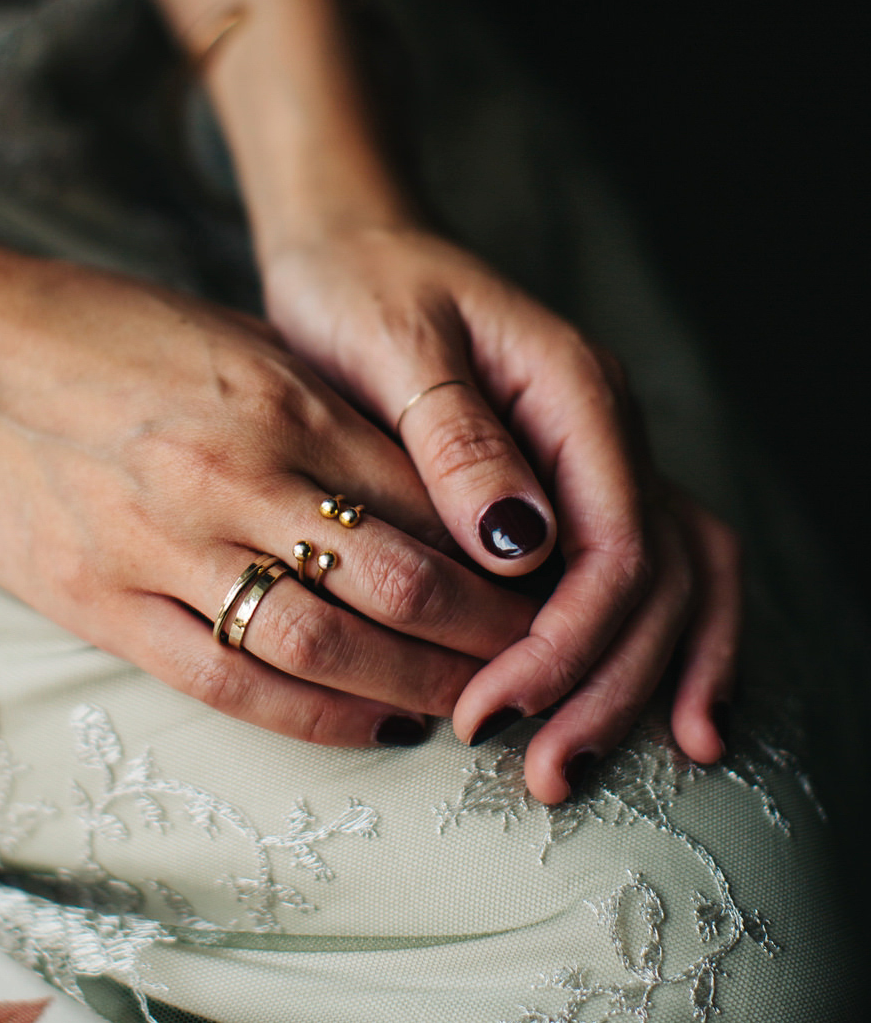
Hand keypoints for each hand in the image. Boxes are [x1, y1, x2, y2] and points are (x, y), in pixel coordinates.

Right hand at [0, 239, 533, 746]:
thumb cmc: (96, 328)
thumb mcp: (228, 337)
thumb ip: (322, 403)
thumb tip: (428, 472)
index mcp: (278, 398)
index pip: (430, 497)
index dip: (505, 558)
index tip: (551, 591)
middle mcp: (235, 473)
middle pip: (404, 581)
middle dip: (489, 637)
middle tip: (539, 666)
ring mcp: (164, 544)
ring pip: (329, 644)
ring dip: (418, 688)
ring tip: (472, 711)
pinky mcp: (101, 601)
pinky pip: (230, 681)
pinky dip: (316, 718)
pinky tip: (372, 731)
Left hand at [262, 223, 741, 797]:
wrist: (351, 247)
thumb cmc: (360, 286)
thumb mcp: (394, 342)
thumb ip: (457, 437)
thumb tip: (520, 546)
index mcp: (575, 391)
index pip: (616, 544)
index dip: (568, 642)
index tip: (494, 708)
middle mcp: (605, 432)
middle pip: (658, 582)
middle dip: (609, 687)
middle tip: (542, 774)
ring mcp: (594, 461)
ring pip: (670, 586)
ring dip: (639, 684)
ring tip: (579, 770)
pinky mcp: (564, 488)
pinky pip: (637, 575)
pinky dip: (645, 649)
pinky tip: (645, 717)